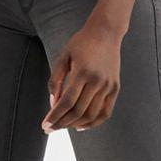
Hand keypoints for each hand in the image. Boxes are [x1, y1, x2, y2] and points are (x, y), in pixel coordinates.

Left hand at [41, 14, 122, 132]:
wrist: (106, 32)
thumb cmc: (81, 43)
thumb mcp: (63, 57)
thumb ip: (55, 80)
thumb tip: (53, 104)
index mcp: (82, 72)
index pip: (66, 102)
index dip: (54, 116)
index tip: (45, 125)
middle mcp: (97, 81)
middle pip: (77, 111)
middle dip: (61, 123)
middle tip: (50, 129)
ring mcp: (108, 86)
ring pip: (91, 115)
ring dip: (75, 125)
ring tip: (63, 126)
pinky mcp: (115, 88)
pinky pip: (105, 112)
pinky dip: (93, 123)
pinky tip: (80, 127)